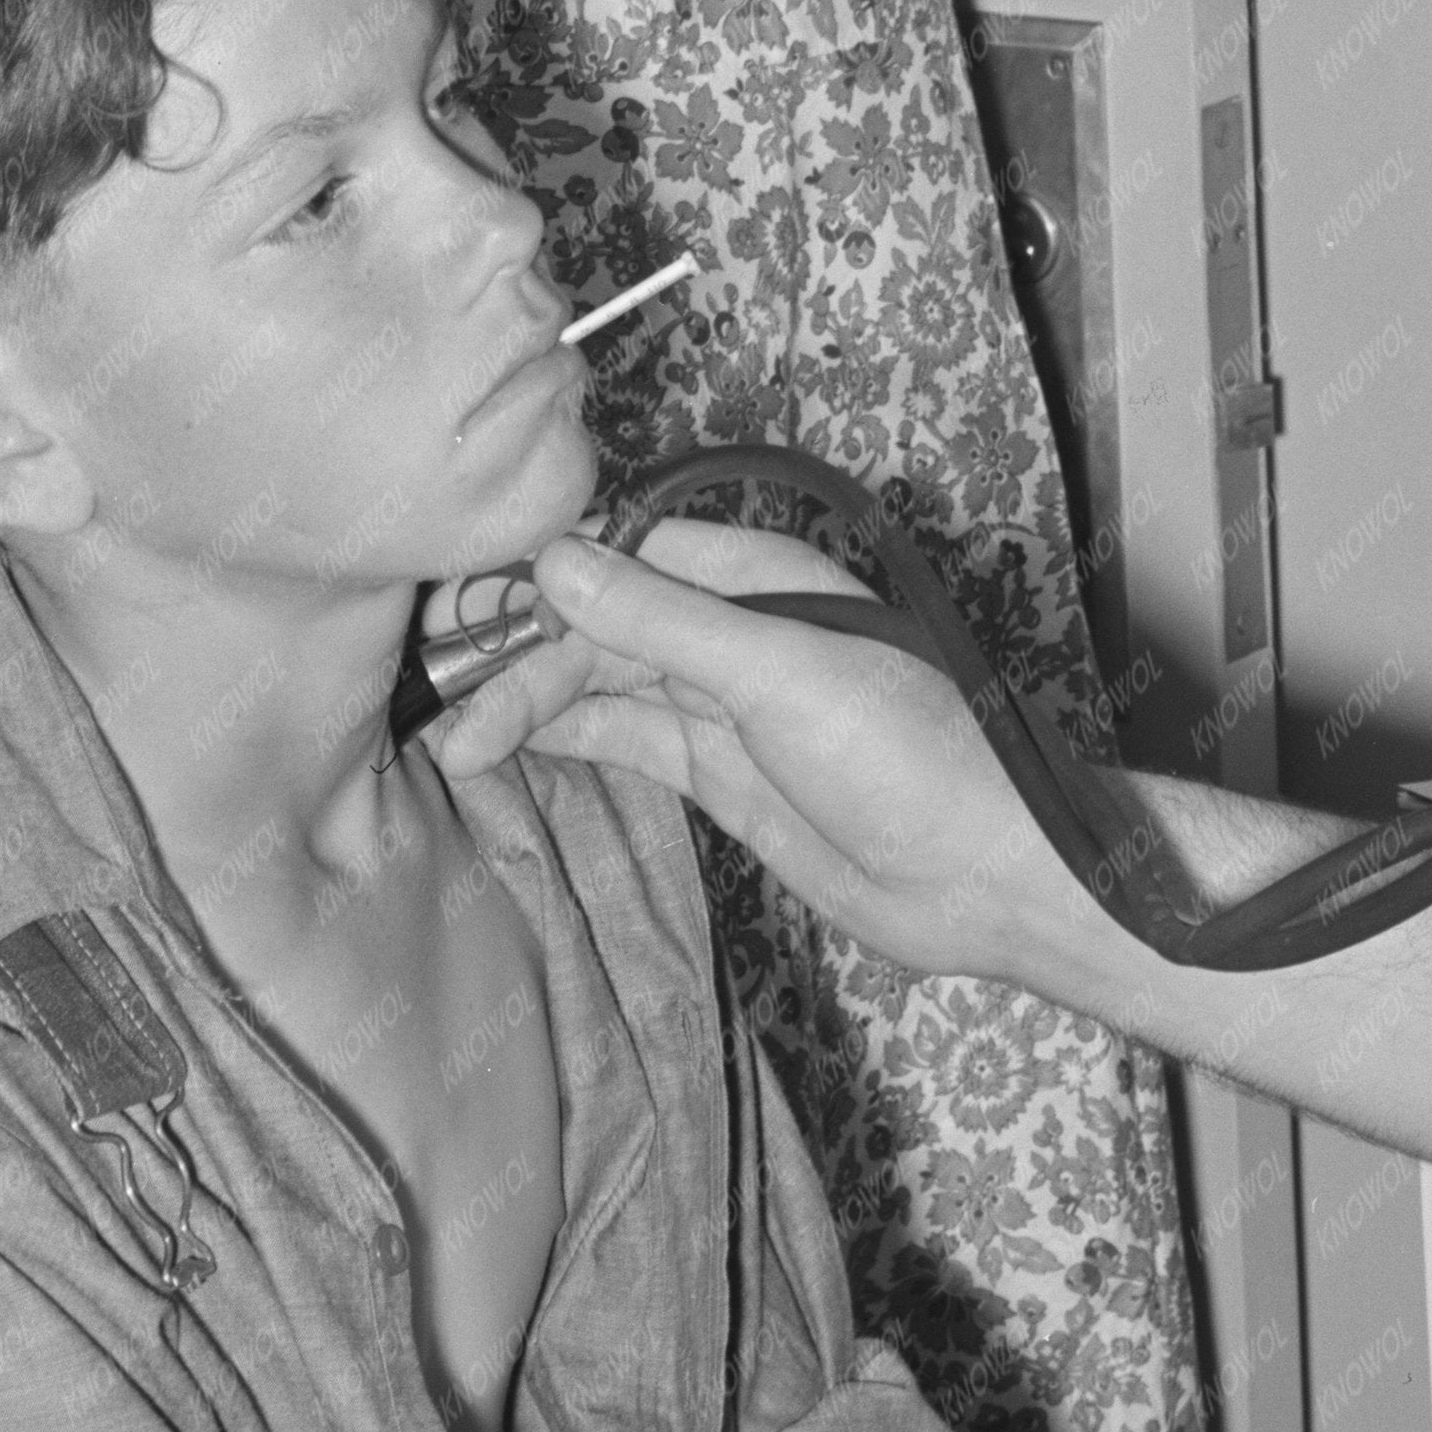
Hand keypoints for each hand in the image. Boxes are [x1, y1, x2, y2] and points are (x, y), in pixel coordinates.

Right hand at [435, 522, 1064, 983]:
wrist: (983, 879)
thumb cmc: (906, 759)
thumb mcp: (776, 680)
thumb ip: (662, 624)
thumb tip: (553, 561)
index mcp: (759, 579)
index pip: (626, 551)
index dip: (547, 575)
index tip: (464, 608)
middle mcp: (737, 631)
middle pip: (604, 625)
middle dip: (526, 656)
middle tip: (447, 704)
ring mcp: (726, 705)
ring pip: (606, 686)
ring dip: (534, 707)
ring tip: (460, 746)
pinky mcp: (722, 774)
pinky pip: (628, 739)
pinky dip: (568, 741)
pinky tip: (509, 752)